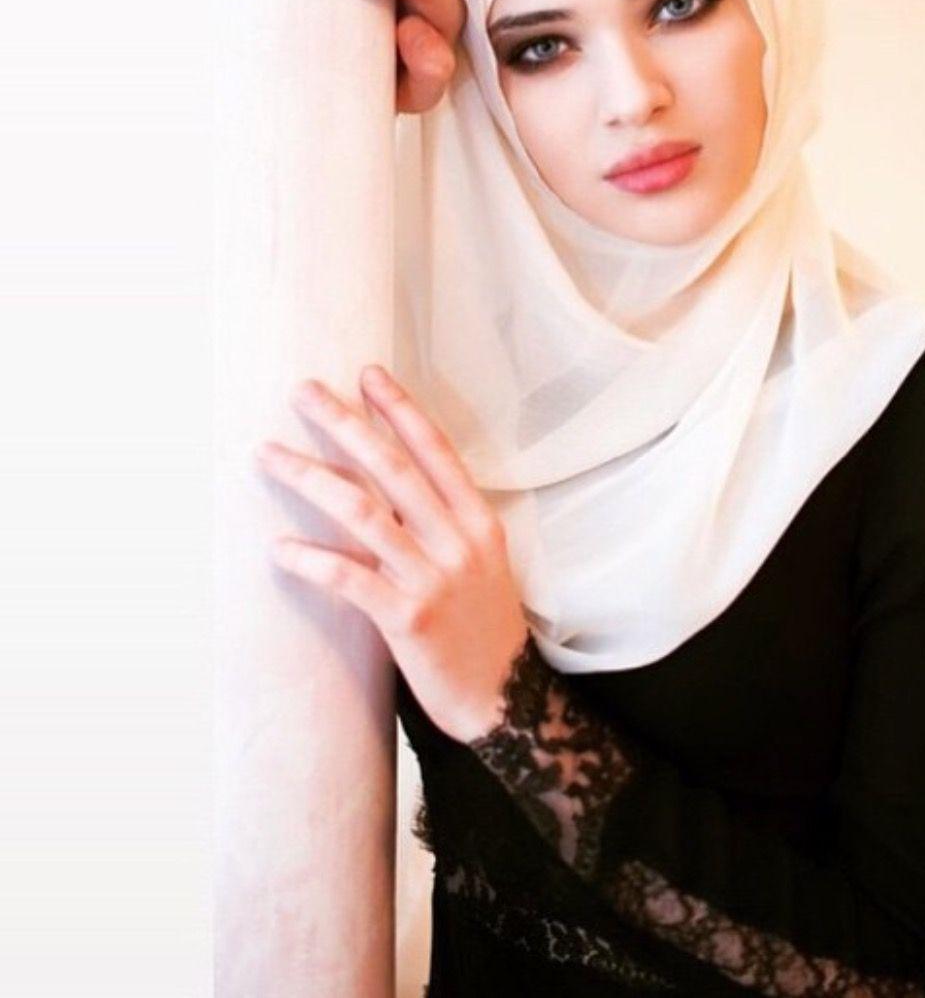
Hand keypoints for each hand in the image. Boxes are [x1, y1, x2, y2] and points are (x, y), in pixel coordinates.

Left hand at [253, 364, 529, 744]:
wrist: (504, 700)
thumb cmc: (485, 629)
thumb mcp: (481, 564)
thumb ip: (441, 525)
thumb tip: (389, 489)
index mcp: (478, 522)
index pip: (436, 451)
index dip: (400, 410)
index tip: (367, 375)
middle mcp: (458, 541)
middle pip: (393, 468)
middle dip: (345, 423)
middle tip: (303, 391)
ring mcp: (434, 579)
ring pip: (364, 513)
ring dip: (311, 477)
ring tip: (268, 454)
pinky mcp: (408, 619)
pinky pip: (350, 579)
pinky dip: (311, 561)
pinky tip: (278, 549)